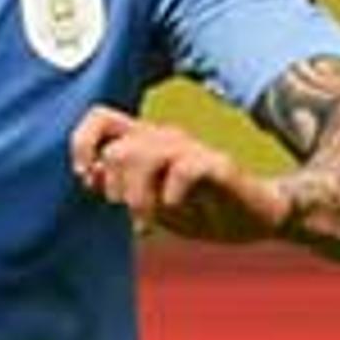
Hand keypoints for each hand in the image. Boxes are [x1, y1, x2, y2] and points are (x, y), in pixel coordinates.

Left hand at [71, 105, 291, 242]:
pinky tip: (176, 208)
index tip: (86, 178)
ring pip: (141, 156)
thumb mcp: (152, 205)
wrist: (258, 218)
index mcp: (146, 142)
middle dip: (115, 189)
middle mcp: (166, 137)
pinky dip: (171, 196)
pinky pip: (183, 170)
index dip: (82, 143)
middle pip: (116, 149)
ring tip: (150, 221)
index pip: (99, 118)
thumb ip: (120, 187)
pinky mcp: (217, 165)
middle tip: (132, 214)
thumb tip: (88, 175)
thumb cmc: (203, 210)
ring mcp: (192, 149)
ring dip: (138, 197)